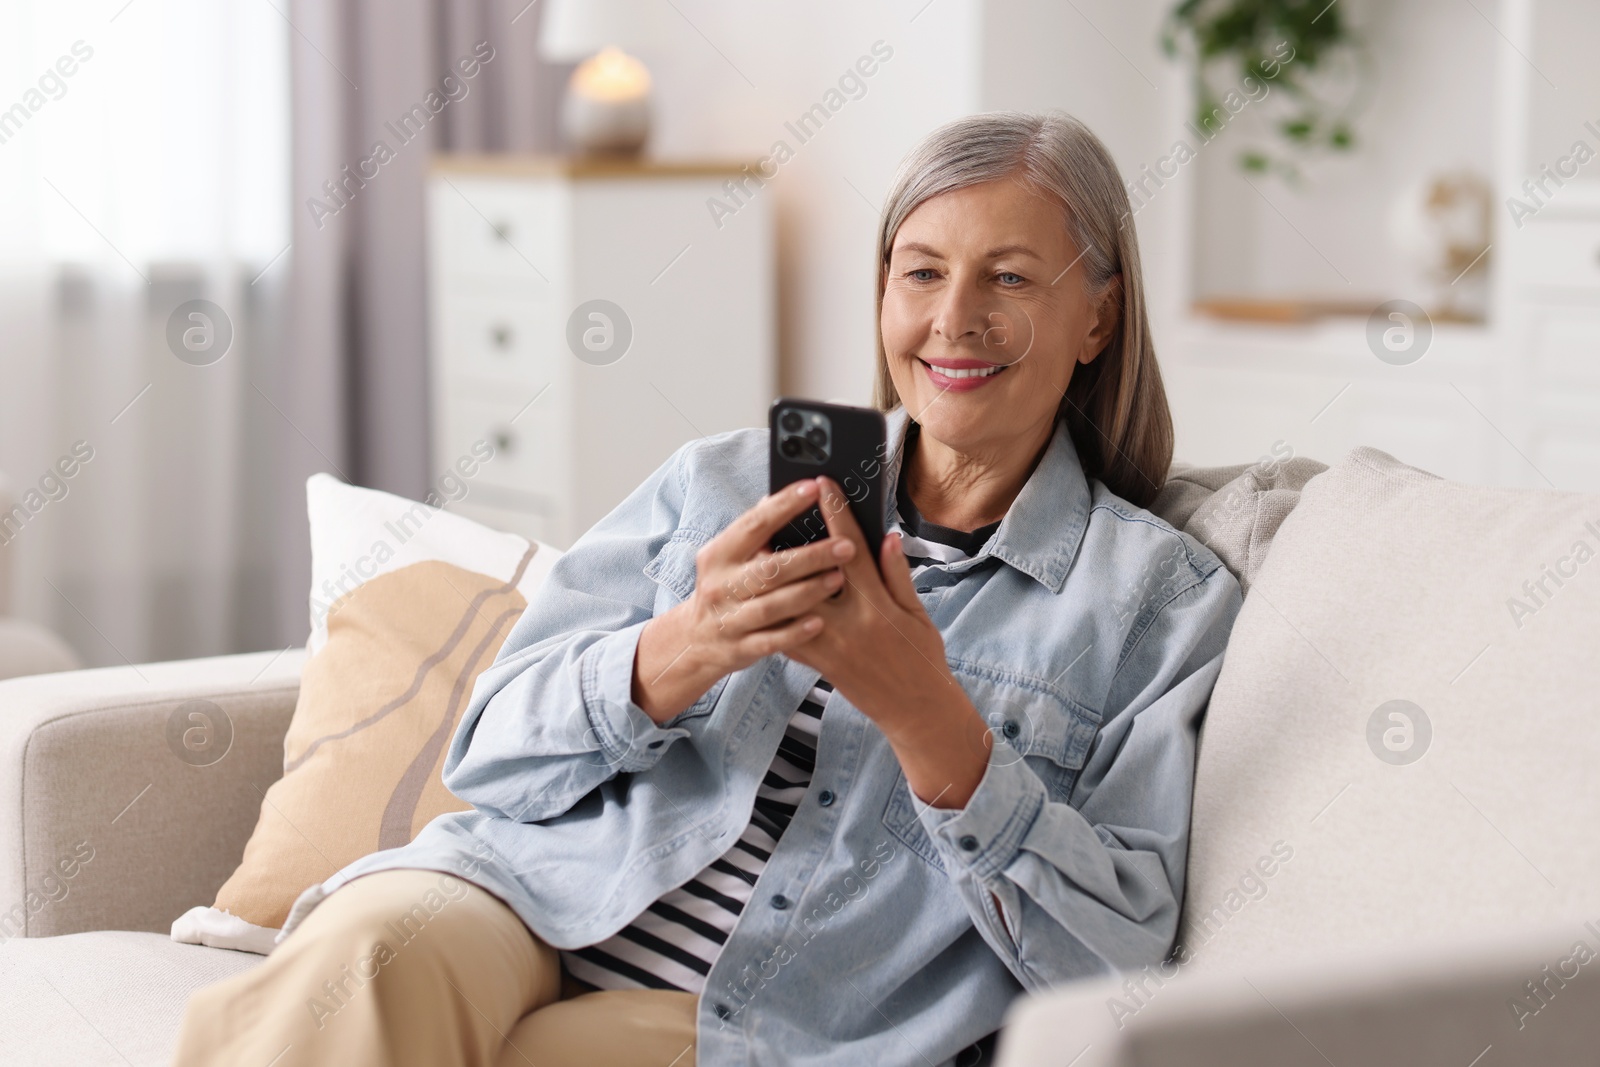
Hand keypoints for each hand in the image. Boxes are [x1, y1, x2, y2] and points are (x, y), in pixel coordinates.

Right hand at [631, 479, 857, 722]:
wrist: (695, 640)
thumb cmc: (724, 588)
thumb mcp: (728, 557)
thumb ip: (754, 531)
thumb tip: (778, 496)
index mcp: (718, 555)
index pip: (753, 525)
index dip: (783, 506)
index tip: (815, 488)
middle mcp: (720, 585)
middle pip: (769, 568)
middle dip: (810, 556)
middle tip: (847, 546)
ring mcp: (729, 619)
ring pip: (772, 605)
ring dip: (808, 591)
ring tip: (839, 579)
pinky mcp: (740, 648)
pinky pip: (770, 640)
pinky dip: (795, 632)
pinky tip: (820, 622)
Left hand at [784, 478, 992, 807]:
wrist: (916, 710)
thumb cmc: (922, 658)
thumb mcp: (918, 613)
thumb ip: (899, 575)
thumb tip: (887, 536)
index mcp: (878, 606)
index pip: (852, 551)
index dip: (837, 515)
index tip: (824, 486)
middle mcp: (849, 624)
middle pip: (811, 573)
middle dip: (793, 539)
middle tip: (776, 509)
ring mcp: (830, 645)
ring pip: (791, 604)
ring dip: (774, 576)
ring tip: (759, 547)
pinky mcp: (819, 663)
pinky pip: (788, 634)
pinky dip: (775, 612)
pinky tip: (763, 591)